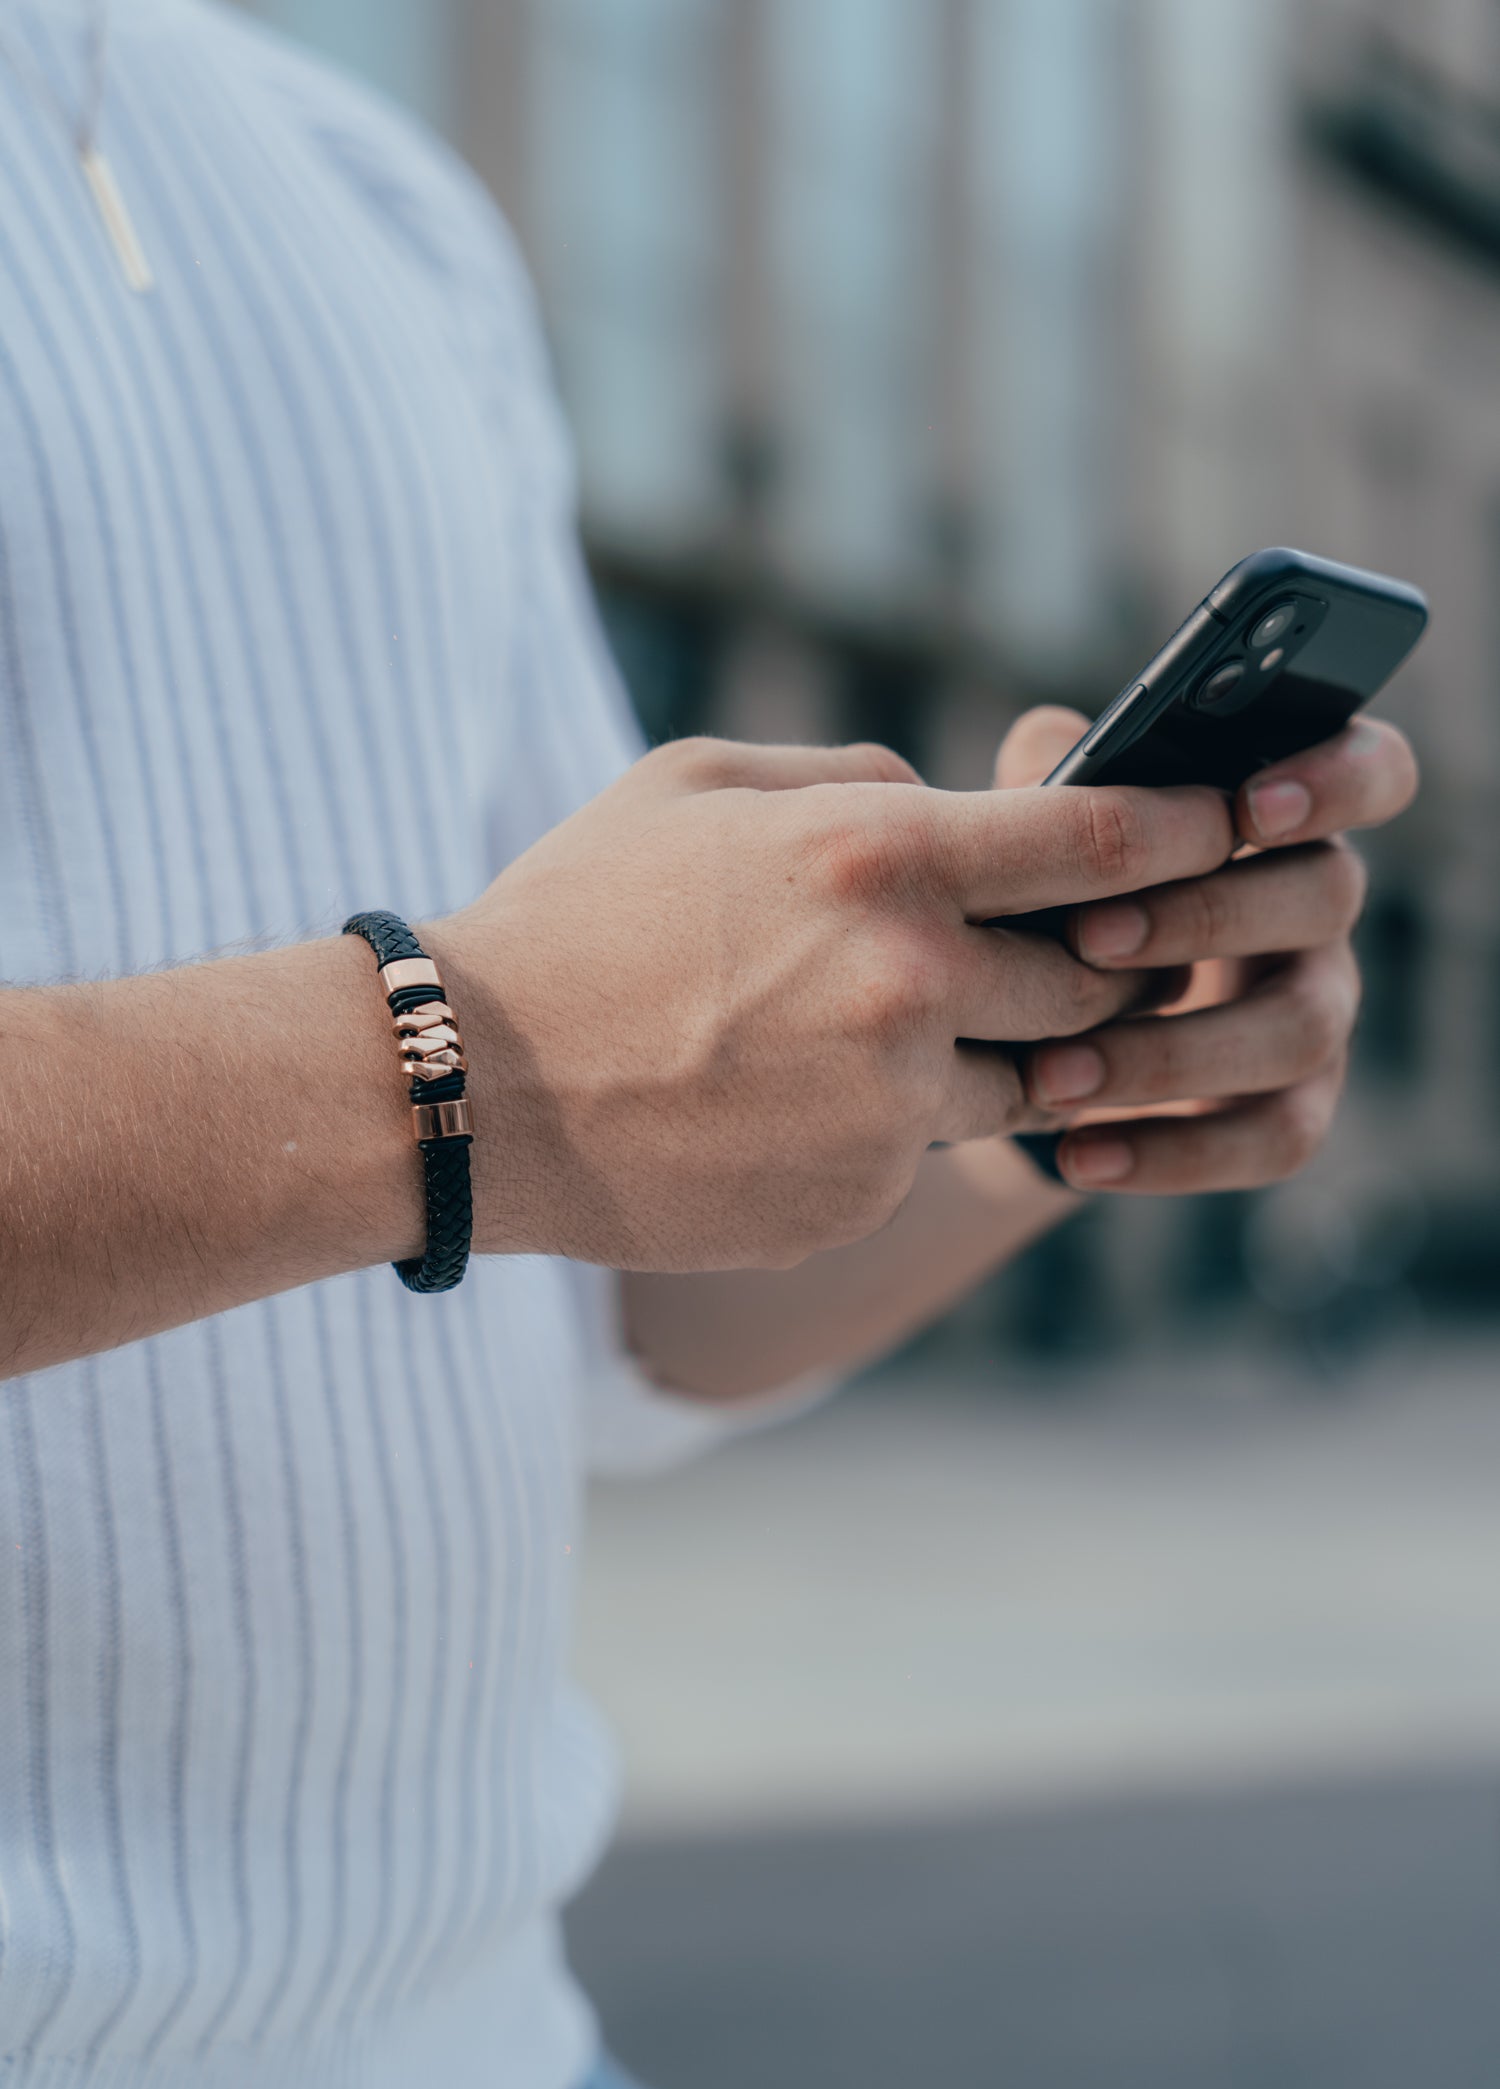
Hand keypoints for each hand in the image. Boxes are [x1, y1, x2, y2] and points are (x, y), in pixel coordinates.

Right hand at [432, 736, 1238, 1269]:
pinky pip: (929, 1152)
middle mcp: (911, 982)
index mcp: (881, 856)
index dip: (1184, 830)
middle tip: (1040, 952)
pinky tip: (785, 1101)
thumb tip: (953, 798)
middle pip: (1088, 980)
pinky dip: (892, 1126)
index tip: (1227, 824)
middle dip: (1081, 966)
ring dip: (985, 1054)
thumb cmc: (576, 914)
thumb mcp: (700, 784)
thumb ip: (852, 777)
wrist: (472, 1089)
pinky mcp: (862, 1196)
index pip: (1102, 843)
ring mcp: (893, 1106)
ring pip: (1023, 1081)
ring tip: (859, 1030)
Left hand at [993, 706, 1418, 1193]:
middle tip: (1085, 939)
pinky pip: (1273, 1139)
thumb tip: (1043, 758)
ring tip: (1051, 1072)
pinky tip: (1075, 1154)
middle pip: (1324, 896)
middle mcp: (1317, 910)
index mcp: (1281, 818)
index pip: (1371, 774)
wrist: (1023, 1033)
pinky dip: (1171, 1153)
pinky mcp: (1293, 1107)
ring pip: (1297, 1031)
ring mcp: (1318, 1011)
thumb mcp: (1046, 827)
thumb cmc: (1052, 897)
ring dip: (1170, 1052)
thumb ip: (1055, 777)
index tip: (1250, 806)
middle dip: (1206, 916)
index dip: (1336, 782)